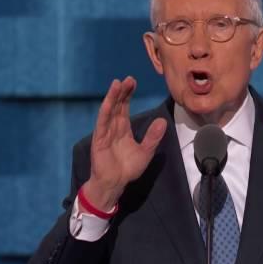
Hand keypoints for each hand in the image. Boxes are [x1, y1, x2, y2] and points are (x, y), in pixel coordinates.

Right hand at [82, 76, 166, 211]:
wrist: (115, 184)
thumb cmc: (127, 169)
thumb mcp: (146, 152)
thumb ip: (153, 137)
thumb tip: (163, 121)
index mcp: (122, 128)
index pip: (124, 107)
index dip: (128, 94)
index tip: (132, 82)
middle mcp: (113, 127)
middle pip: (117, 105)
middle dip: (122, 92)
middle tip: (128, 79)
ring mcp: (105, 132)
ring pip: (109, 111)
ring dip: (112, 97)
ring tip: (117, 84)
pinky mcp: (99, 139)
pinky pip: (102, 123)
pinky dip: (105, 112)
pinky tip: (108, 102)